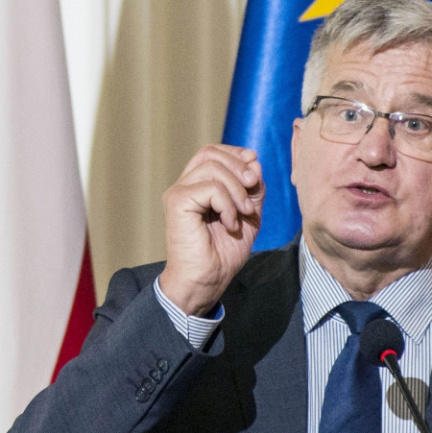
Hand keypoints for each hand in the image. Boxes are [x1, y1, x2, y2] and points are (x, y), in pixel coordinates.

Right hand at [159, 144, 263, 315]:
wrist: (207, 280)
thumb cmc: (224, 252)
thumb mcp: (249, 214)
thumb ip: (252, 188)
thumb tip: (253, 161)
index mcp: (197, 185)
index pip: (212, 152)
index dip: (235, 153)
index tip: (254, 166)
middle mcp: (185, 185)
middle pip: (211, 153)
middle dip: (239, 168)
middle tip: (252, 193)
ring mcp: (179, 193)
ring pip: (213, 167)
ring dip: (237, 191)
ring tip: (243, 215)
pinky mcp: (177, 202)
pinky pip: (211, 188)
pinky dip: (228, 205)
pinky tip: (230, 225)